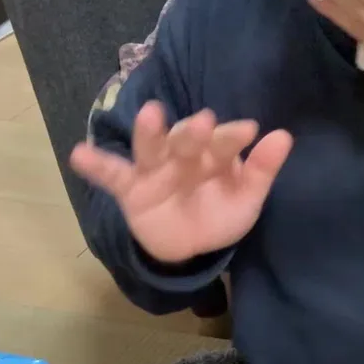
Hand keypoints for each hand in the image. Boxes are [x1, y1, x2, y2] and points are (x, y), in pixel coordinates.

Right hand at [69, 102, 292, 263]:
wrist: (189, 248)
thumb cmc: (219, 213)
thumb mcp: (246, 199)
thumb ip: (262, 170)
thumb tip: (284, 135)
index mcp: (213, 156)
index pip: (224, 143)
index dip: (233, 137)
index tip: (248, 130)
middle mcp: (182, 155)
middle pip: (186, 141)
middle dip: (193, 132)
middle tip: (203, 122)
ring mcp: (155, 170)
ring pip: (151, 148)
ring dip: (150, 132)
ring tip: (150, 116)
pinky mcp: (130, 188)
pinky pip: (112, 175)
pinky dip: (96, 165)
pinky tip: (79, 154)